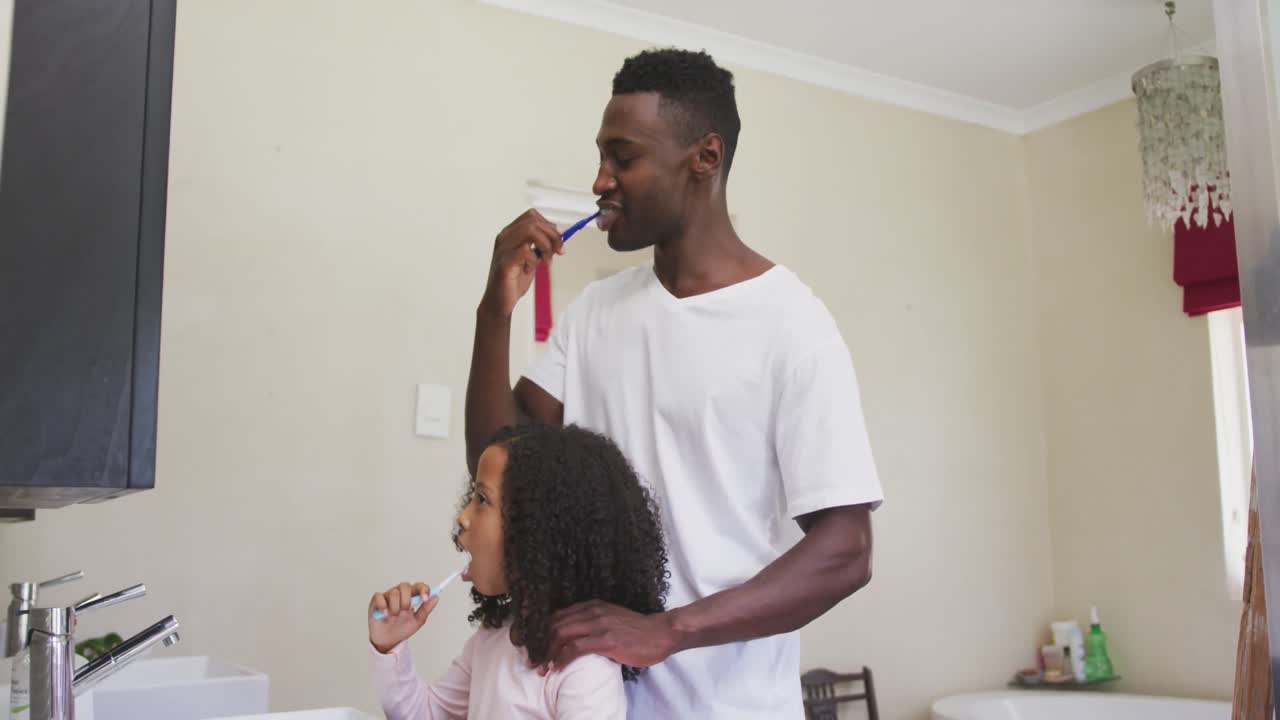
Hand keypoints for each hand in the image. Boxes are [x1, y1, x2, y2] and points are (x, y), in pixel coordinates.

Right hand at [368, 581, 437, 653]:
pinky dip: (383, 606)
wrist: (389, 640)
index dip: (423, 590)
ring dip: (396, 607)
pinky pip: (379, 597)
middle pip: (405, 586)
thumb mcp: (417, 621)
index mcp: (411, 596)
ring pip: (394, 593)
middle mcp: (399, 593)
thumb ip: (426, 609)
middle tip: (405, 611)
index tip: (425, 599)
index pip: (419, 586)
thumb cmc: (402, 628)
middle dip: (407, 600)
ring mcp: (387, 596)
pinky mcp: (376, 601)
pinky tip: (385, 614)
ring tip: (394, 616)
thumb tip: (435, 598)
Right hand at [481, 210, 563, 317]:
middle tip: (559, 251)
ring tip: (546, 262)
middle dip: (552, 235)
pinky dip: (534, 260)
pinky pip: (525, 251)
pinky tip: (529, 270)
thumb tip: (559, 236)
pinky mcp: (504, 262)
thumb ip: (542, 247)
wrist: (500, 302)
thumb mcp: (533, 259)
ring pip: (530, 231)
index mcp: (510, 234)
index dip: (549, 225)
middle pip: (533, 221)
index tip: (560, 239)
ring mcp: (503, 248)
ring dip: (545, 245)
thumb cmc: (514, 281)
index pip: (532, 216)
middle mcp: (504, 237)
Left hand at [545, 600, 679, 671]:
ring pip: (561, 635)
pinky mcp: (606, 640)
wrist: (661, 633)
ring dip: (548, 654)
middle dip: (540, 645)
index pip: (558, 615)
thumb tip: (575, 637)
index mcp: (592, 605)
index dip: (543, 632)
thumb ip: (594, 623)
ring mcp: (599, 624)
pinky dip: (562, 658)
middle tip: (535, 661)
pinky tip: (558, 668)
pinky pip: (576, 648)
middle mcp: (593, 611)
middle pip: (555, 625)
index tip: (537, 648)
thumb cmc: (638, 631)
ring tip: (543, 668)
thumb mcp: (611, 619)